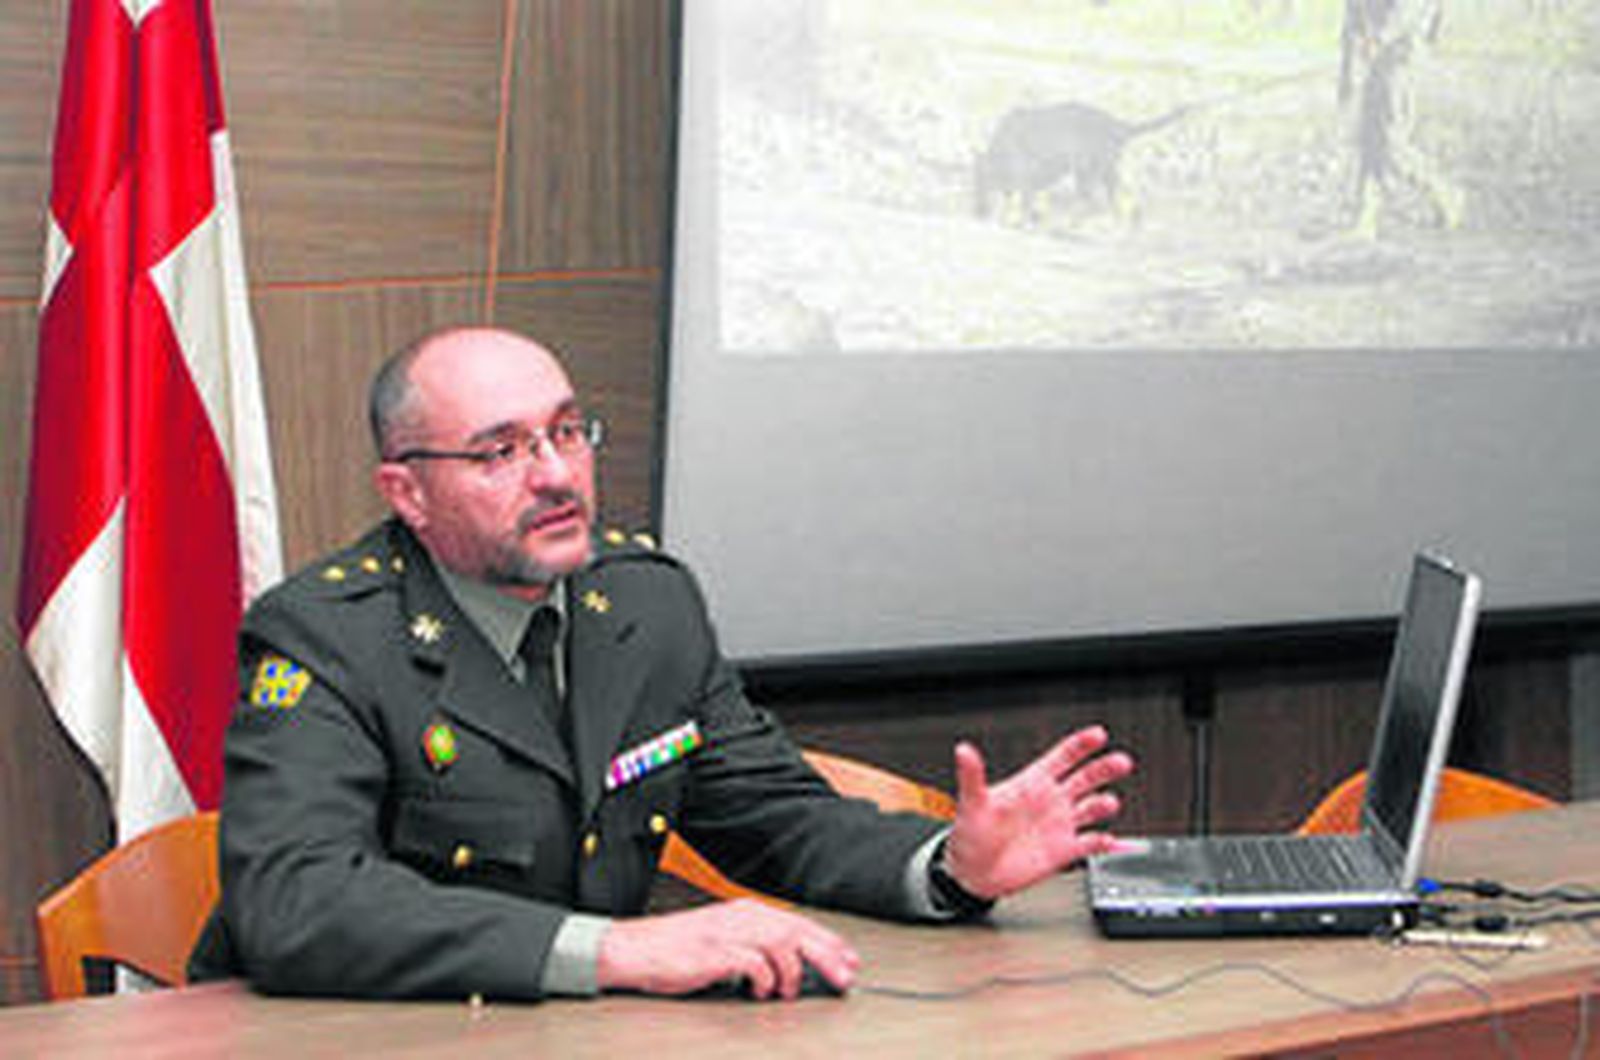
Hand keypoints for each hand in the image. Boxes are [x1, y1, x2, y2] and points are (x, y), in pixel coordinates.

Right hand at [596, 899, 857, 999]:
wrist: (634, 949)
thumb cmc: (676, 949)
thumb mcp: (722, 940)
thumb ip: (754, 947)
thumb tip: (790, 966)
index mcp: (745, 911)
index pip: (798, 923)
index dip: (828, 942)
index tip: (848, 961)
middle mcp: (741, 917)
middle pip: (797, 931)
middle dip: (827, 955)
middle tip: (844, 978)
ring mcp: (727, 933)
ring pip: (781, 944)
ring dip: (792, 971)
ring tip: (787, 991)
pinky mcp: (714, 952)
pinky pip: (754, 963)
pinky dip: (764, 979)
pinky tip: (761, 990)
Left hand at [943, 725, 1133, 899]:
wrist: (972, 874)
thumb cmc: (971, 834)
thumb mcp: (971, 803)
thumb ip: (972, 776)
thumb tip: (963, 750)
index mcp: (1032, 782)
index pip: (1062, 757)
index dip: (1081, 744)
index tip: (1098, 735)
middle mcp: (1051, 801)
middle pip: (1086, 778)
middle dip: (1104, 768)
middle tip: (1120, 762)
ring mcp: (1059, 825)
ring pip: (1092, 808)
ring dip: (1103, 804)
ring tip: (1107, 802)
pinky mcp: (1064, 851)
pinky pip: (1090, 844)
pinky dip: (1102, 842)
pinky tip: (1106, 840)